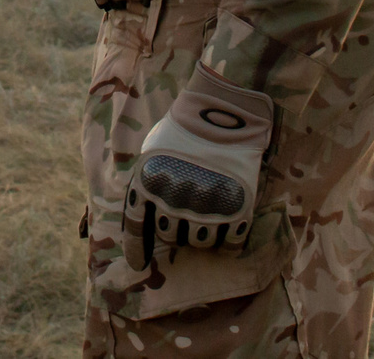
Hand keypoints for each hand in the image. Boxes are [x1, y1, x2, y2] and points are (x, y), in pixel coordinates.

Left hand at [123, 65, 271, 265]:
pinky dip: (228, 238)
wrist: (225, 110)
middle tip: (187, 211)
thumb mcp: (152, 150)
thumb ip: (145, 182)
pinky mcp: (237, 208)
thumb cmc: (185, 128)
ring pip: (199, 242)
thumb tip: (142, 215)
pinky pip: (229, 242)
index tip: (139, 265)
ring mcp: (206, 206)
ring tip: (208, 212)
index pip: (136, 228)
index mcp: (148, 183)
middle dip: (175, 229)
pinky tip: (229, 223)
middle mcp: (174, 200)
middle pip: (169, 236)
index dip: (136, 250)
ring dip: (201, 234)